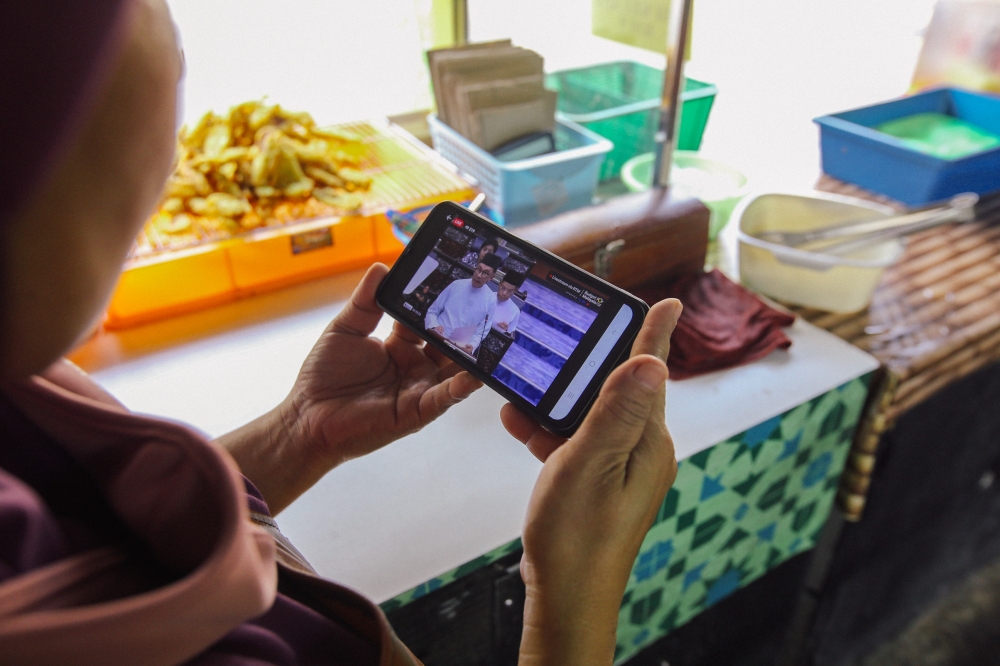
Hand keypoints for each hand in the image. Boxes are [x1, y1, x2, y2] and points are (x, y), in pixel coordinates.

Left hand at [219, 264, 481, 513]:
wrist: (307, 416)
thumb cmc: (322, 376)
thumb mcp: (345, 329)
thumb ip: (366, 301)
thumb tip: (381, 267)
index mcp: (399, 345)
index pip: (427, 319)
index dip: (441, 303)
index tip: (458, 282)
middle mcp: (414, 365)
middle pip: (448, 343)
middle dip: (466, 327)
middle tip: (488, 306)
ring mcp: (418, 389)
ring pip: (454, 370)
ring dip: (473, 357)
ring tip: (494, 338)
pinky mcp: (416, 412)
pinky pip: (444, 398)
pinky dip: (461, 387)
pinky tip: (476, 375)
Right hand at [500, 299, 680, 665]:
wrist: (567, 597)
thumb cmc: (578, 537)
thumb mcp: (592, 463)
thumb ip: (617, 411)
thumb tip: (652, 361)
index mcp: (648, 441)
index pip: (650, 374)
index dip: (654, 333)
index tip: (668, 300)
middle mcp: (641, 450)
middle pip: (616, 390)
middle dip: (584, 368)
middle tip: (561, 341)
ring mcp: (619, 467)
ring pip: (589, 416)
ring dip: (556, 404)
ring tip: (521, 396)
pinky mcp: (598, 483)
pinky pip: (575, 442)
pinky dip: (548, 432)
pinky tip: (521, 426)